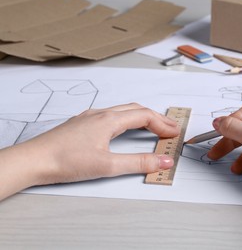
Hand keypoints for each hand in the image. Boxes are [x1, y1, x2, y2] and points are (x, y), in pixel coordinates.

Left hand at [19, 103, 179, 185]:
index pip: (145, 116)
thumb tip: (163, 161)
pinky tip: (123, 129)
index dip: (163, 124)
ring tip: (153, 127)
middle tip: (170, 128)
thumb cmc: (65, 161)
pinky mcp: (81, 124)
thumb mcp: (107, 165)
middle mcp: (100, 114)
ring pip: (123, 111)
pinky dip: (126, 120)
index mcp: (109, 120)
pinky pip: (111, 115)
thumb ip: (139, 163)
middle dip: (156, 118)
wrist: (33, 160)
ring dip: (141, 117)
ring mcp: (89, 117)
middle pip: (136, 110)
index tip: (174, 134)